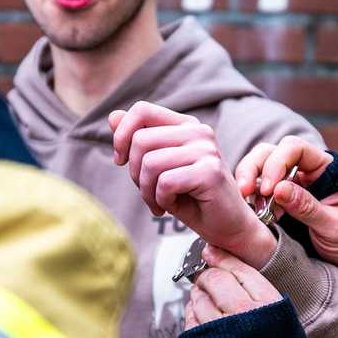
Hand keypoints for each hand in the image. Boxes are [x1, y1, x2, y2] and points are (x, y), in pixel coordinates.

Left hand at [109, 101, 275, 267]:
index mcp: (185, 125)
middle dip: (134, 173)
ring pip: (150, 163)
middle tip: (147, 191)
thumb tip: (113, 116)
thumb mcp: (157, 168)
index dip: (122, 135)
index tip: (121, 160)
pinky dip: (160, 200)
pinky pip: (165, 182)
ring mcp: (206, 150)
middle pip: (140, 140)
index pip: (142, 110)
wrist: (225, 226)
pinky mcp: (210, 171)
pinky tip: (170, 206)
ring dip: (146, 191)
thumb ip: (137, 141)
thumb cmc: (191, 198)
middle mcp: (198, 131)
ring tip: (158, 202)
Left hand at [184, 246, 281, 329]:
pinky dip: (192, 316)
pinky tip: (199, 317)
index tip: (212, 252)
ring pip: (200, 300)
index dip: (224, 259)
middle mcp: (244, 314)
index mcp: (269, 305)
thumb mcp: (285, 323)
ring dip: (199, 296)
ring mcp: (221, 331)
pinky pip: (190, 322)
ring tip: (204, 299)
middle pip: (216, 280)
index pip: (241, 271)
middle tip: (206, 278)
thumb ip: (267, 299)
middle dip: (208, 276)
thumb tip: (238, 272)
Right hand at [236, 137, 337, 271]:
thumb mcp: (336, 226)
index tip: (270, 189)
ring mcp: (291, 188)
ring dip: (250, 186)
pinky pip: (260, 195)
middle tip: (245, 193)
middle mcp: (305, 173)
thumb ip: (308, 207)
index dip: (277, 162)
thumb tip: (278, 189)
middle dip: (254, 169)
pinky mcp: (281, 206)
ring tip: (250, 209)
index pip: (295, 148)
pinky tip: (252, 216)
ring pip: (261, 172)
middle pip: (270, 154)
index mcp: (325, 169)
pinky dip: (252, 202)